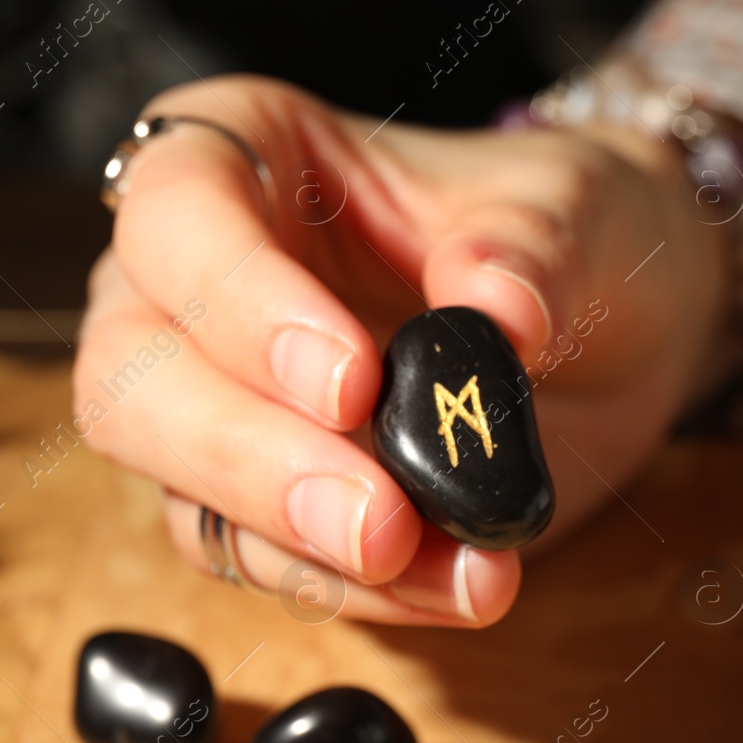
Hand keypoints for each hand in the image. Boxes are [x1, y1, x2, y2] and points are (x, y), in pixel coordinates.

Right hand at [74, 76, 727, 626]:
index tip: (351, 383)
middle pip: (134, 378)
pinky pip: (264, 560)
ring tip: (452, 567)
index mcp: (240, 152)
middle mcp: (189, 279)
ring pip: (185, 490)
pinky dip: (355, 589)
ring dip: (310, 551)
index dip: (241, 302)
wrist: (609, 322)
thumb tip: (497, 311)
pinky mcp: (258, 497)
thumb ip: (533, 249)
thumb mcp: (576, 206)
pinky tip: (454, 584)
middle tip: (377, 518)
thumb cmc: (561, 225)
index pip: (176, 213)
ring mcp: (211, 397)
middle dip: (251, 461)